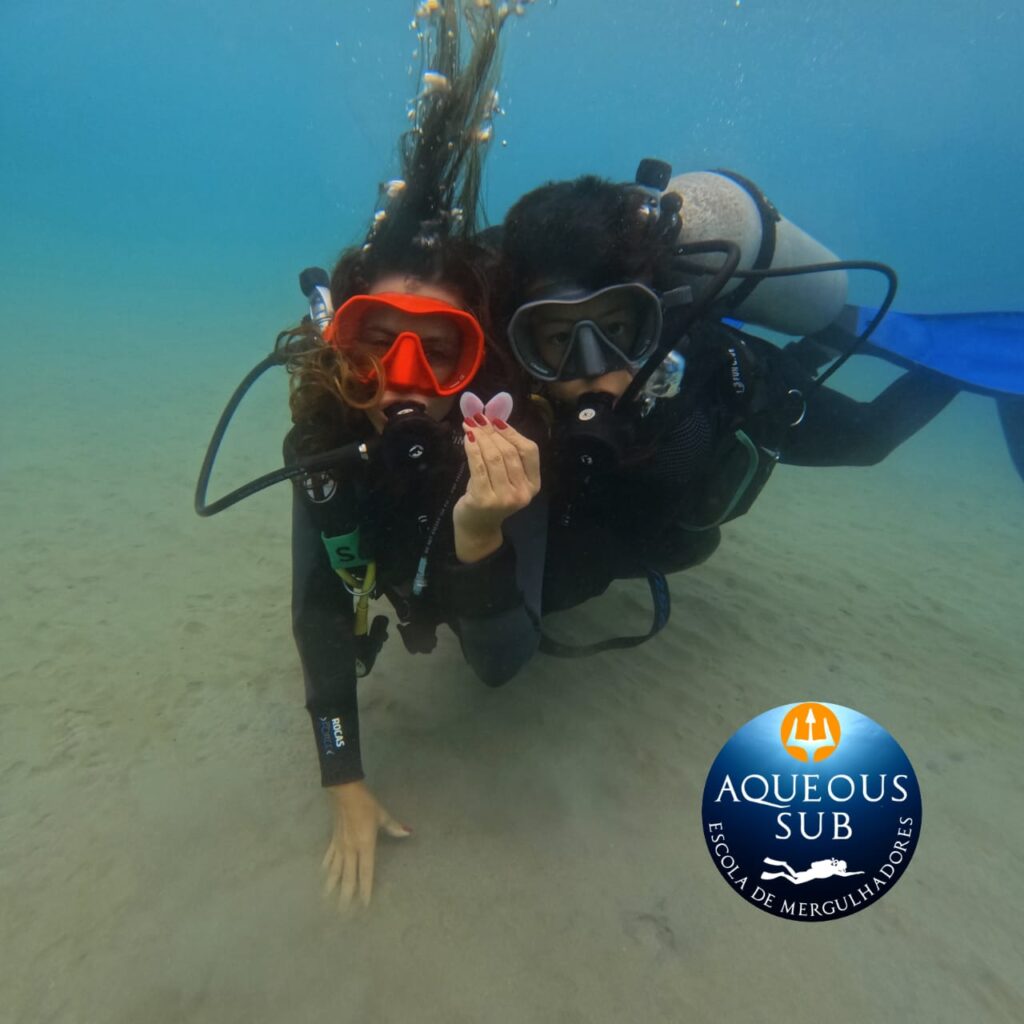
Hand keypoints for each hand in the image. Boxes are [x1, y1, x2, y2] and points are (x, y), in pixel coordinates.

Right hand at [322, 780, 410, 908]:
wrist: (344, 792)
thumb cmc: (366, 804)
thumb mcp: (382, 814)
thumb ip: (394, 827)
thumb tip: (408, 833)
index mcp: (365, 845)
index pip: (366, 872)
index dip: (365, 889)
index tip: (364, 905)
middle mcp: (350, 850)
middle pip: (348, 877)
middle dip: (346, 896)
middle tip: (344, 913)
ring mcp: (339, 846)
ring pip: (335, 872)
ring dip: (332, 887)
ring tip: (328, 902)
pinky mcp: (332, 840)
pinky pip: (329, 858)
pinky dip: (326, 869)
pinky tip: (324, 877)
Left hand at [454, 413, 540, 562]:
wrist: (477, 528)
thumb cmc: (491, 497)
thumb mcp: (505, 477)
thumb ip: (505, 453)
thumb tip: (493, 419)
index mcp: (533, 484)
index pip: (529, 451)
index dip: (513, 432)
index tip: (496, 420)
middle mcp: (523, 492)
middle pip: (509, 452)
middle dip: (492, 432)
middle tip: (478, 418)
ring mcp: (505, 498)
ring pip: (494, 457)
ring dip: (481, 437)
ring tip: (470, 425)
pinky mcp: (485, 500)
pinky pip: (479, 467)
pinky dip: (472, 449)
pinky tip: (468, 438)